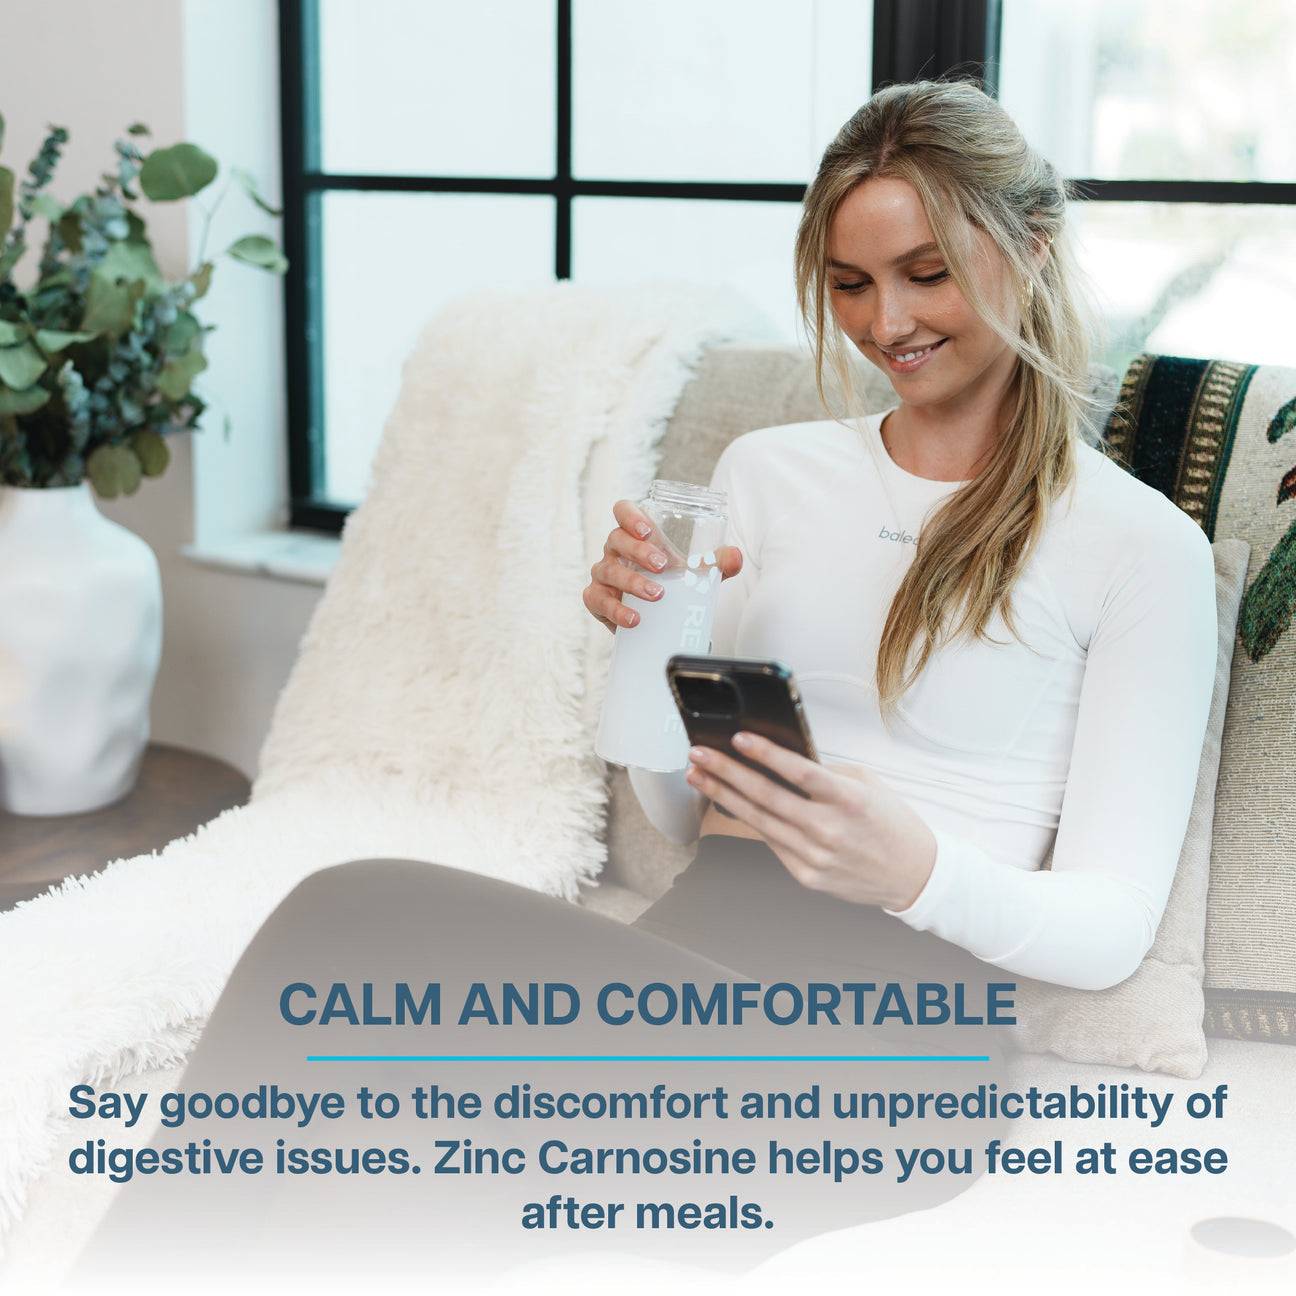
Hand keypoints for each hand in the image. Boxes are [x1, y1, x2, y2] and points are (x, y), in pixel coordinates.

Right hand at [582, 499, 742, 633]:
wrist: (656, 619)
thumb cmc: (672, 583)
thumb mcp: (696, 572)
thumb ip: (716, 563)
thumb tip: (735, 557)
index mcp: (634, 534)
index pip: (623, 512)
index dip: (630, 516)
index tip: (648, 529)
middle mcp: (615, 550)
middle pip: (616, 539)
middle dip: (638, 551)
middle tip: (663, 565)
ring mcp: (604, 574)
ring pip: (609, 570)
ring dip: (633, 582)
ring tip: (657, 595)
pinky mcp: (598, 599)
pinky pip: (599, 601)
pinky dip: (617, 611)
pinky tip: (635, 619)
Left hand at [685, 732, 937, 911]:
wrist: (913, 875)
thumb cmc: (891, 824)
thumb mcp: (868, 786)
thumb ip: (827, 773)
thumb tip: (783, 759)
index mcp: (849, 800)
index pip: (800, 772)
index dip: (766, 754)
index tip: (738, 738)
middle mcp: (829, 830)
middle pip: (767, 797)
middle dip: (726, 773)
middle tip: (699, 755)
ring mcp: (815, 856)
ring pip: (759, 821)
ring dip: (724, 796)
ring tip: (700, 777)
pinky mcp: (806, 876)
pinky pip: (772, 843)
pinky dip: (751, 821)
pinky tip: (730, 804)